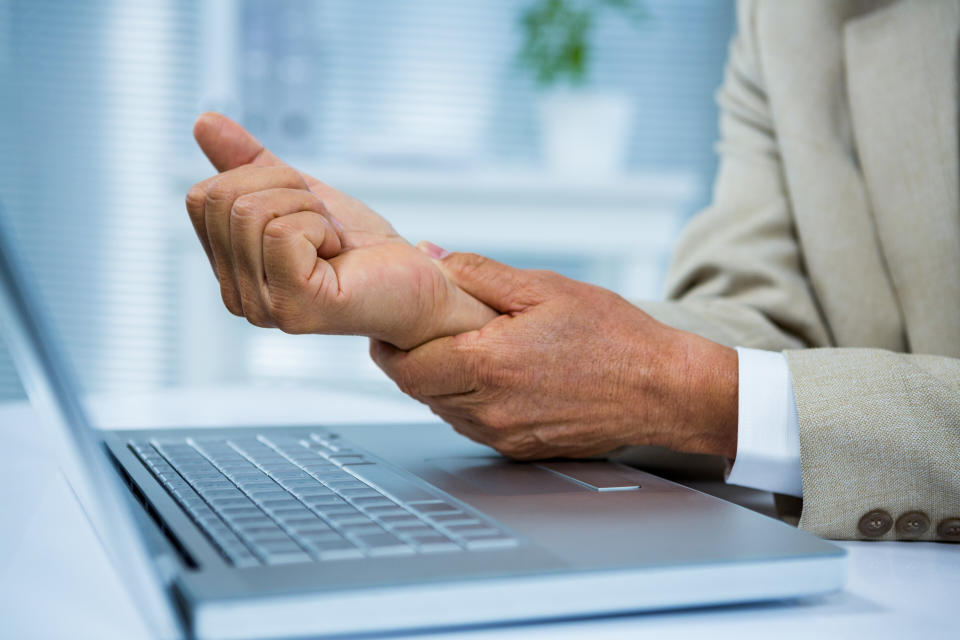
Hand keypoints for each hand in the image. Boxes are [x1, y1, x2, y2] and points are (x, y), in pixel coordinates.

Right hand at [185, 112, 496, 348]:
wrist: (418, 283)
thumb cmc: (363, 246)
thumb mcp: (300, 192)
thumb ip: (250, 163)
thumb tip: (202, 121)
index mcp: (229, 271)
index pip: (202, 197)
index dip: (260, 182)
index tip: (305, 210)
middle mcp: (234, 297)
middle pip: (224, 199)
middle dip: (286, 190)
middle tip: (325, 225)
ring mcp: (260, 308)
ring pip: (252, 212)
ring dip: (309, 210)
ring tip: (333, 242)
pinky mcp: (292, 308)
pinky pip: (284, 231)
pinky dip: (322, 228)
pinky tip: (340, 256)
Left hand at [371, 250, 738, 459]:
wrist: (662, 390)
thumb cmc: (613, 337)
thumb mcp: (544, 287)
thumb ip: (478, 272)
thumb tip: (432, 256)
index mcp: (487, 365)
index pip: (404, 366)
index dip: (389, 344)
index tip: (393, 327)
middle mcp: (489, 409)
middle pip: (417, 389)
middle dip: (410, 360)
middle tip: (424, 332)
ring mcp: (503, 434)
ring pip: (442, 409)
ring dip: (440, 380)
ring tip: (466, 348)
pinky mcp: (519, 448)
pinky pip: (473, 424)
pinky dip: (469, 400)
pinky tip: (495, 375)